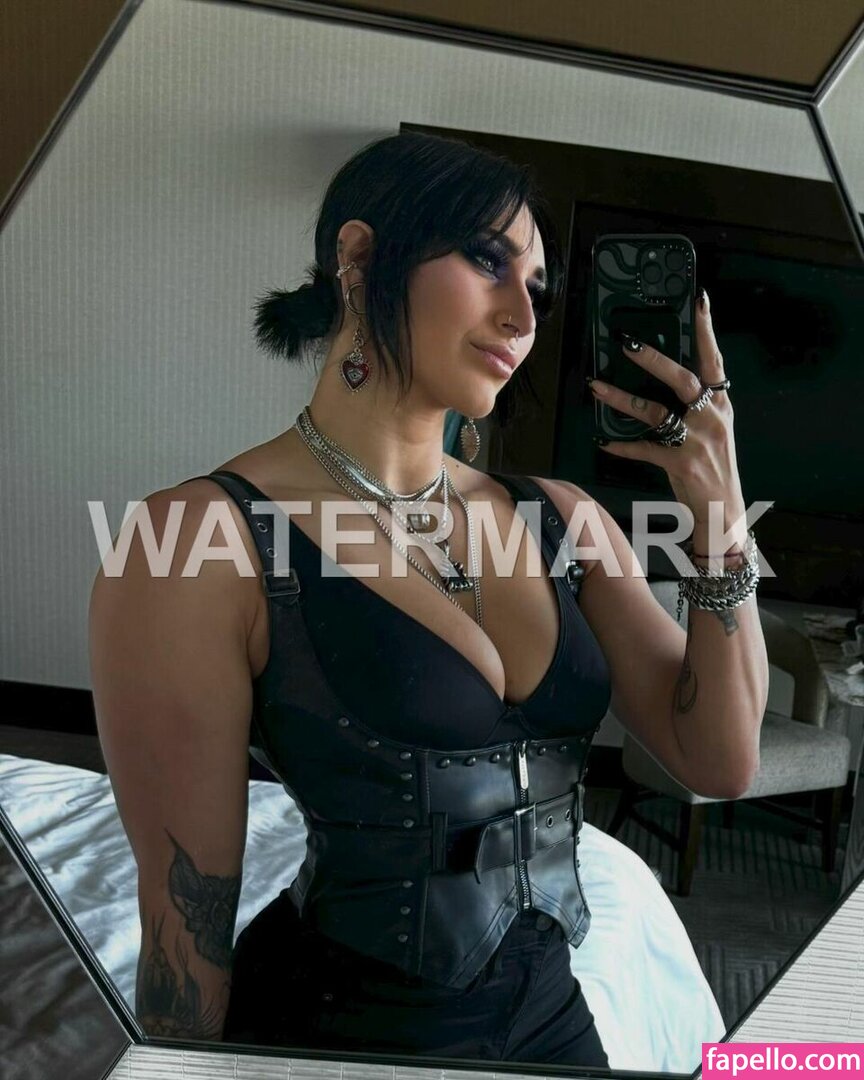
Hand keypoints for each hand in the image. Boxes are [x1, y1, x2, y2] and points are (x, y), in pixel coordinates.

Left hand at [589, 290, 746, 540]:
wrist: (724, 510)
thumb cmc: (713, 466)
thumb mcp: (712, 429)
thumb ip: (696, 404)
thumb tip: (663, 376)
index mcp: (721, 404)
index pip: (715, 360)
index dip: (707, 331)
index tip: (699, 300)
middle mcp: (712, 418)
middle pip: (683, 380)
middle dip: (653, 359)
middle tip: (627, 342)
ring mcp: (698, 441)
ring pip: (656, 412)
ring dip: (622, 399)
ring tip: (596, 387)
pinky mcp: (682, 464)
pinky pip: (644, 449)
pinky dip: (622, 445)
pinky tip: (604, 441)